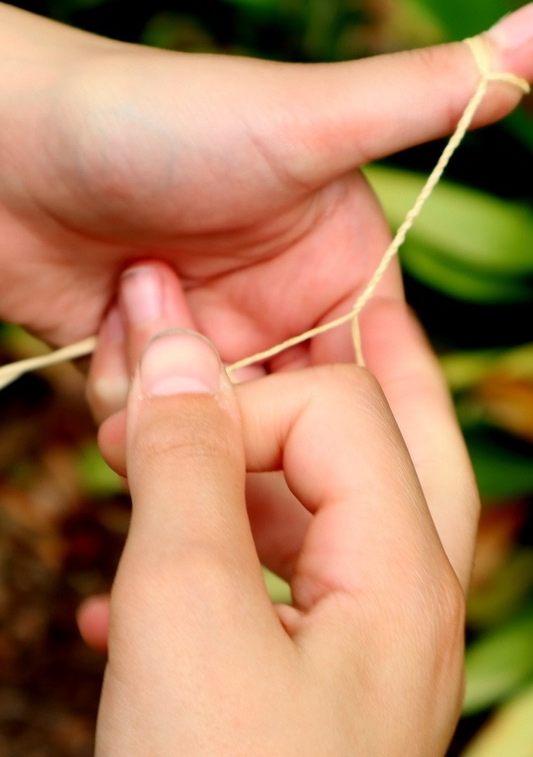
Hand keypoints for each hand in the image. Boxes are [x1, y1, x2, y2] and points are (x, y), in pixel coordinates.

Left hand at [1, 1, 531, 393]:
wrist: (7, 140)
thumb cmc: (159, 120)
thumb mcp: (307, 118)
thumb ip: (427, 97)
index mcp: (332, 262)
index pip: (373, 367)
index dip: (361, 416)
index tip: (343, 458)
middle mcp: (272, 305)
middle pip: (292, 416)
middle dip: (255, 425)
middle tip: (218, 411)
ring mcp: (202, 335)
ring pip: (218, 432)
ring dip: (179, 403)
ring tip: (136, 325)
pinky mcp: (138, 357)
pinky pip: (153, 425)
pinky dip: (127, 400)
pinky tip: (100, 337)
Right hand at [92, 324, 477, 756]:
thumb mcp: (183, 606)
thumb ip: (186, 465)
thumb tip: (178, 353)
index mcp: (399, 574)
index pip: (338, 409)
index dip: (238, 400)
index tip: (147, 424)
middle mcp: (405, 610)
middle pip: (401, 445)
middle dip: (358, 375)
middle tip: (341, 312)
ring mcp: (364, 658)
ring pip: (329, 522)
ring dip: (254, 481)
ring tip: (184, 457)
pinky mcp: (308, 701)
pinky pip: (275, 597)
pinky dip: (218, 568)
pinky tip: (123, 597)